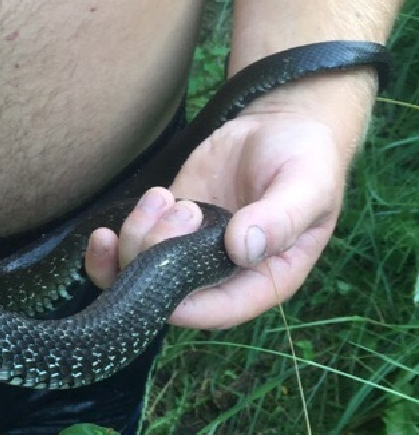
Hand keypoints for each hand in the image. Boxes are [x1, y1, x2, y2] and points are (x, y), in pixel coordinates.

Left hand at [85, 76, 371, 328]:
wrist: (284, 124)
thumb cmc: (308, 159)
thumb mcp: (307, 185)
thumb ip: (281, 219)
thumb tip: (242, 248)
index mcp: (264, 278)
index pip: (218, 310)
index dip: (185, 306)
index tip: (162, 279)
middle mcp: (223, 272)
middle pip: (170, 293)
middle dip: (156, 259)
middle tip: (183, 209)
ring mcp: (192, 248)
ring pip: (143, 269)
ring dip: (138, 236)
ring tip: (165, 196)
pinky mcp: (170, 224)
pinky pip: (135, 241)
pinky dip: (126, 229)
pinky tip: (150, 198)